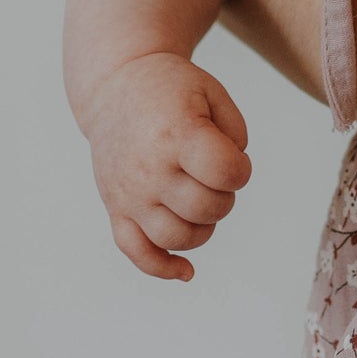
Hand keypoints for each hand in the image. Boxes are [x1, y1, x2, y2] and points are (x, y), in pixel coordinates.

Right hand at [77, 52, 251, 279]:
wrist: (116, 86)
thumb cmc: (171, 89)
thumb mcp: (212, 92)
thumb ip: (235, 134)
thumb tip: (232, 177)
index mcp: (176, 135)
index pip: (226, 173)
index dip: (241, 171)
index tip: (233, 158)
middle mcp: (149, 169)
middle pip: (206, 209)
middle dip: (225, 196)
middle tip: (215, 174)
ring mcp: (129, 193)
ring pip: (177, 238)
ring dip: (204, 227)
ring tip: (201, 200)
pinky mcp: (116, 209)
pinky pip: (137, 253)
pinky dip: (163, 268)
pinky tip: (186, 271)